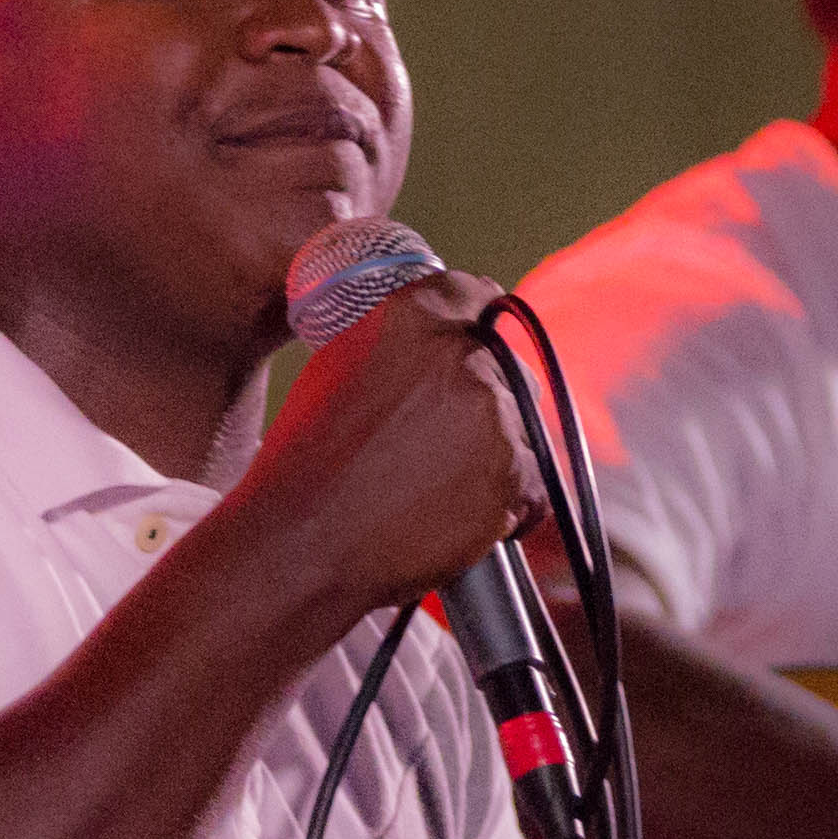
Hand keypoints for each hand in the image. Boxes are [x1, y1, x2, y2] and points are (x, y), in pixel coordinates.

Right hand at [229, 269, 543, 625]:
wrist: (301, 545)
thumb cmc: (306, 466)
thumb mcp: (336, 370)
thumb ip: (396, 340)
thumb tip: (437, 332)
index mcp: (411, 317)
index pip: (475, 294)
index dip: (478, 321)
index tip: (478, 344)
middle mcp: (459, 356)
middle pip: (510, 366)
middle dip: (490, 401)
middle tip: (445, 441)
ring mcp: (492, 415)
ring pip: (524, 429)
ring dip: (497, 456)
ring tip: (438, 486)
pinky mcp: (513, 474)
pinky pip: (536, 487)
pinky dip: (509, 505)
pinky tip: (462, 515)